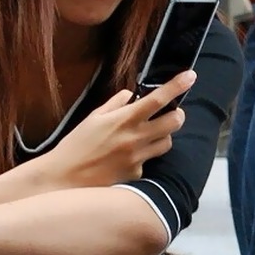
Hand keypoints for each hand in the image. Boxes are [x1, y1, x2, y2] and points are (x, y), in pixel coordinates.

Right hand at [46, 70, 195, 186]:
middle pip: (174, 122)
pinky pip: (148, 162)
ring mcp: (138, 158)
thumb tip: (131, 95)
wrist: (64, 178)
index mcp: (124, 120)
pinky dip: (142, 157)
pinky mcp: (136, 174)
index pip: (158, 99)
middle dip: (177, 115)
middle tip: (171, 113)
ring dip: (163, 136)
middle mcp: (135, 138)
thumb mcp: (92, 118)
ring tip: (148, 135)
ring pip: (167, 143)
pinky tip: (125, 158)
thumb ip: (115, 104)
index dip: (177, 85)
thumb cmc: (75, 146)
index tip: (190, 76)